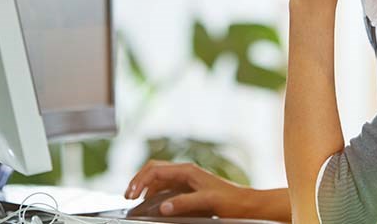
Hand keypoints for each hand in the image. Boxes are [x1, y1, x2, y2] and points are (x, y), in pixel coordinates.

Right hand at [124, 161, 255, 217]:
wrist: (247, 205)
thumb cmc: (232, 201)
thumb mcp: (207, 202)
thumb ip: (184, 203)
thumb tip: (163, 206)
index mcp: (188, 170)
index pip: (155, 170)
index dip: (139, 181)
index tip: (131, 195)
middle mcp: (186, 172)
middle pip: (154, 170)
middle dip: (138, 181)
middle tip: (128, 196)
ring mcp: (187, 180)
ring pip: (159, 178)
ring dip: (146, 187)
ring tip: (137, 200)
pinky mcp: (190, 188)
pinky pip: (167, 187)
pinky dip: (155, 193)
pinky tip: (154, 203)